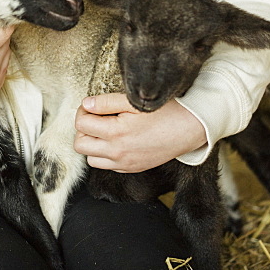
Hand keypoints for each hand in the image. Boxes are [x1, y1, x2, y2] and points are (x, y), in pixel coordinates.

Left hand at [74, 93, 207, 171]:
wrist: (190, 129)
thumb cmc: (165, 112)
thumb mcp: (133, 101)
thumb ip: (106, 103)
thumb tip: (87, 104)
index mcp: (115, 133)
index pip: (81, 124)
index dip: (83, 111)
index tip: (91, 105)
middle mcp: (117, 152)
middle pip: (80, 145)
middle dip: (83, 129)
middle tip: (95, 117)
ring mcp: (125, 163)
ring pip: (91, 159)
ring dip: (92, 144)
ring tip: (105, 130)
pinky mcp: (132, 168)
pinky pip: (107, 166)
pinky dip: (105, 155)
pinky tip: (117, 141)